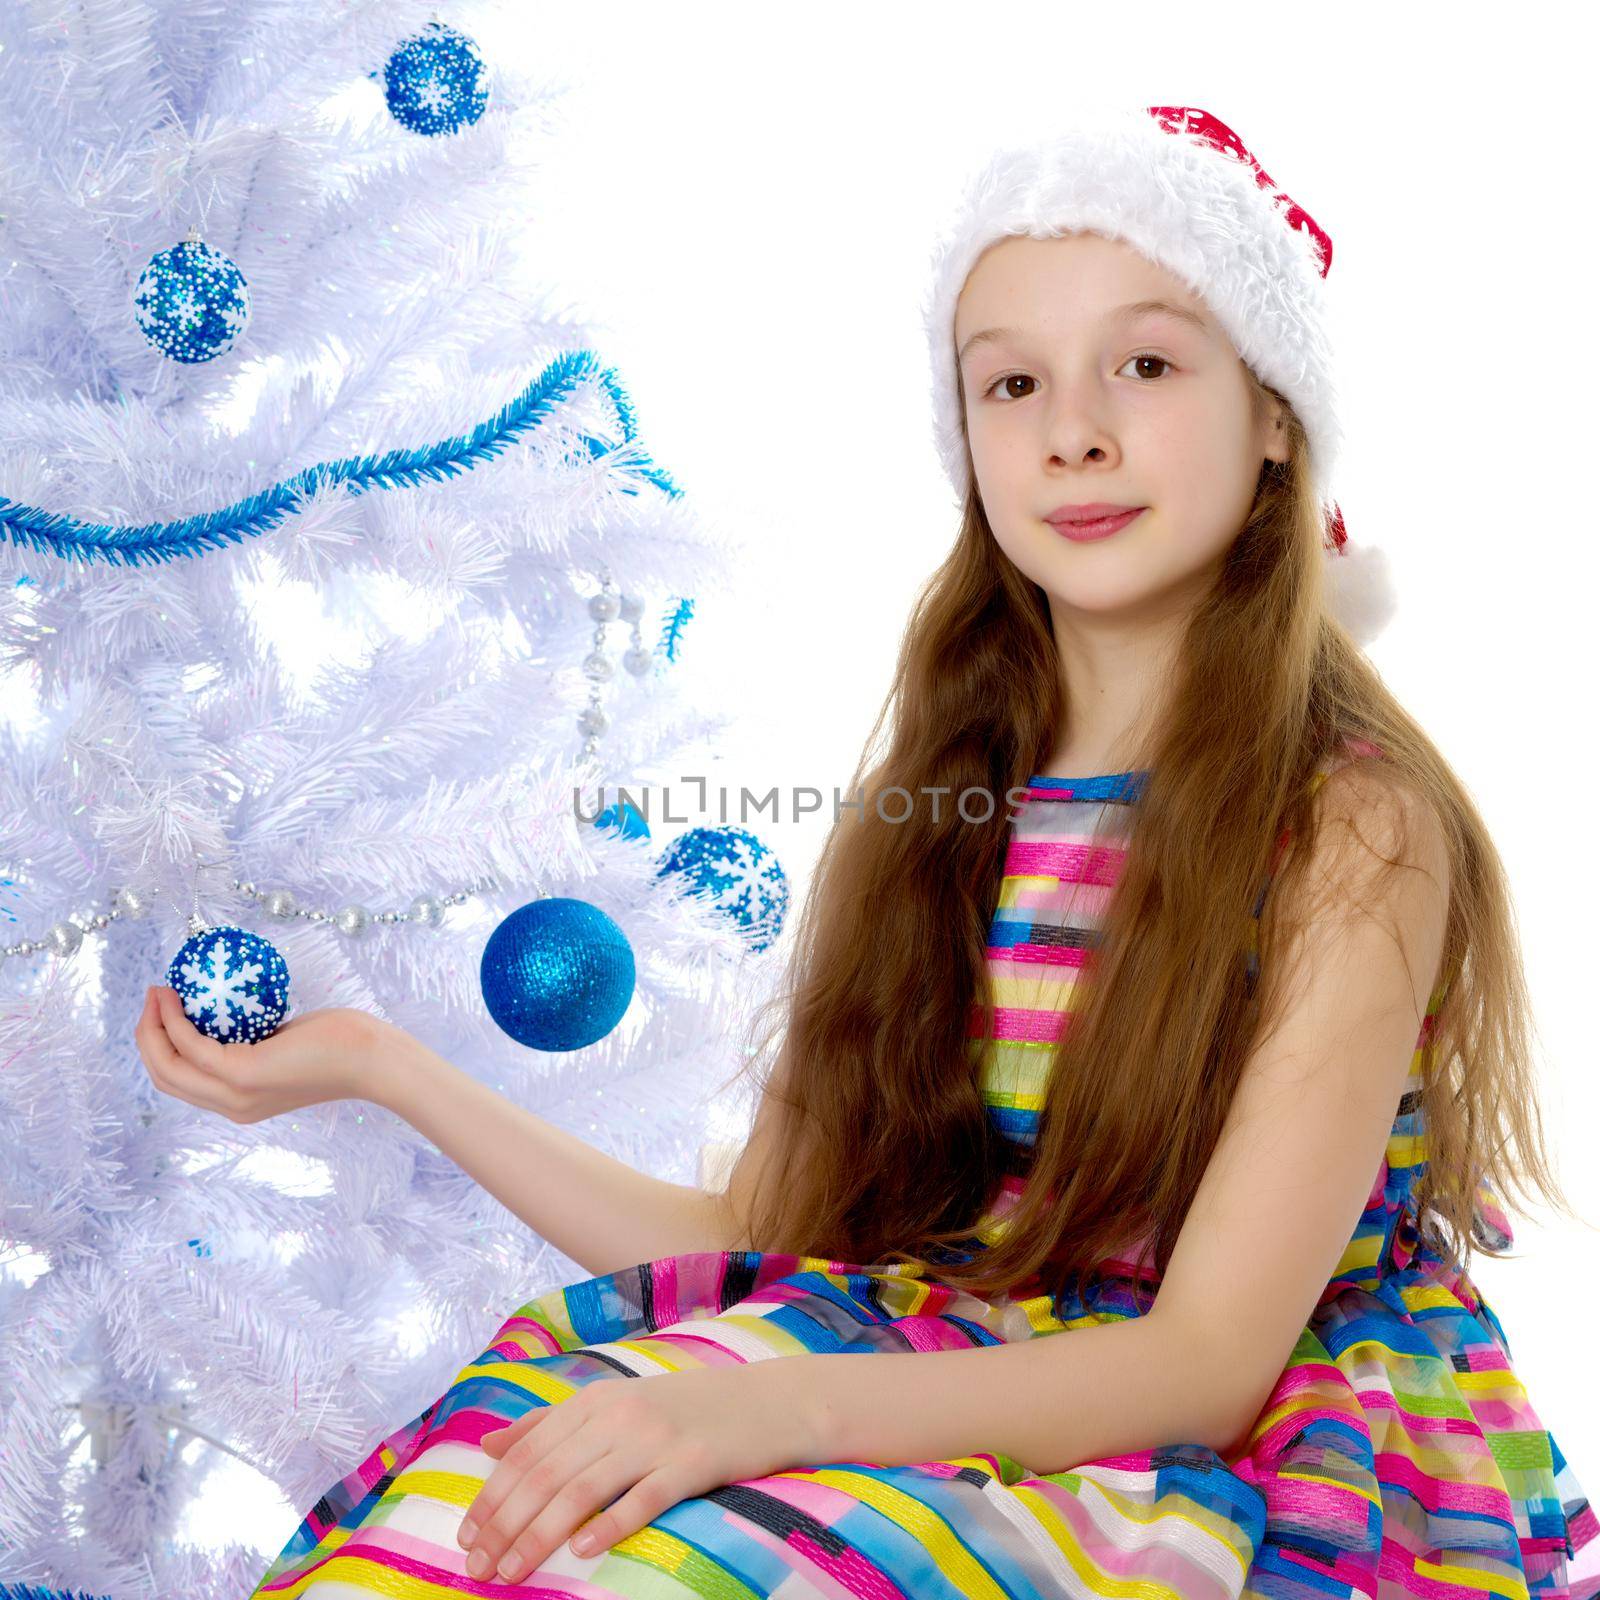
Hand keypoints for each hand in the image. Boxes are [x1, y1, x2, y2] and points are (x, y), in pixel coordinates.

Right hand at [134, 985, 384, 1122]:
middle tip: (152, 995)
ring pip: (168, 1067)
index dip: (159, 1047)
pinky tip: (176, 998)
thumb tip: (234, 1012)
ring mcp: (236, 1094)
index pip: (180, 1082)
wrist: (373, 1060)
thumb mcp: (285, 1044)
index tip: (160, 1009)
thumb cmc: (338, 1045)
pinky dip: (176, 1022)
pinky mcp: (246, 1074)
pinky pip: (194, 1048)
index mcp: (238, 1103)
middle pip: (163, 1076)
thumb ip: (256, 1040)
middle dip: (146, 1035)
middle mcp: (231, 1106)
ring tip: (158, 992)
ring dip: (153, 1027)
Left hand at [457, 1362, 819, 1581]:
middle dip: (506, 1524)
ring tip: (513, 1571)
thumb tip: (490, 1445)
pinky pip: (643, 1498)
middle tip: (478, 1568)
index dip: (493, 1496)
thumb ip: (550, 1422)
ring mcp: (656, 1439)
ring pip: (583, 1490)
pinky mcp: (691, 1465)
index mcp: (596, 1399)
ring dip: (540, 1535)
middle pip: (548, 1474)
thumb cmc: (681, 1408)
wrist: (763, 1402)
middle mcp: (620, 1414)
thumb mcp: (613, 1402)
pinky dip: (608, 1525)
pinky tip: (581, 1551)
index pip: (529, 1452)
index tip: (467, 1537)